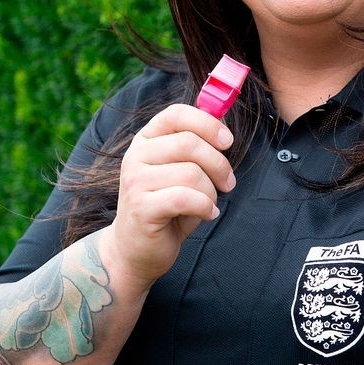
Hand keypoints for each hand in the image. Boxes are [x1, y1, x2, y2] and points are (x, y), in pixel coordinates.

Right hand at [104, 103, 236, 288]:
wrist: (136, 250)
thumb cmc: (167, 208)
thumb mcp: (181, 172)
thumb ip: (196, 148)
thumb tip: (223, 127)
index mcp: (146, 140)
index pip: (176, 114)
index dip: (207, 123)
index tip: (228, 141)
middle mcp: (136, 155)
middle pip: (189, 143)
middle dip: (219, 164)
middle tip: (228, 183)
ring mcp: (135, 180)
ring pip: (192, 173)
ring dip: (211, 192)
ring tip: (208, 204)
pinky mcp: (141, 207)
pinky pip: (186, 198)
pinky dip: (205, 207)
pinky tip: (207, 214)